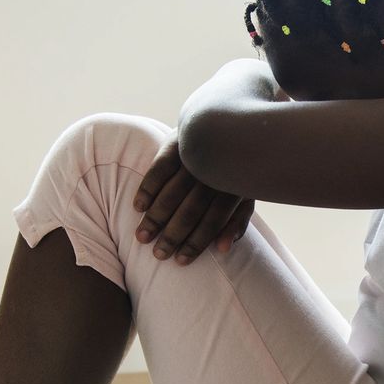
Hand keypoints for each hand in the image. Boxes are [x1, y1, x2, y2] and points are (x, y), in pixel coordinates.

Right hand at [133, 135, 254, 264]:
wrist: (226, 123)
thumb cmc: (234, 168)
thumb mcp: (245, 194)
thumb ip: (237, 222)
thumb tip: (222, 249)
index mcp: (232, 188)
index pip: (213, 221)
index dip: (196, 243)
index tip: (180, 261)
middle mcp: (213, 174)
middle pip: (191, 210)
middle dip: (173, 235)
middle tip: (158, 254)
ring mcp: (194, 158)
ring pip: (172, 193)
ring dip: (155, 217)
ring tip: (142, 237)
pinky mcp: (177, 144)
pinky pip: (160, 168)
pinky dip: (148, 188)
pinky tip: (138, 207)